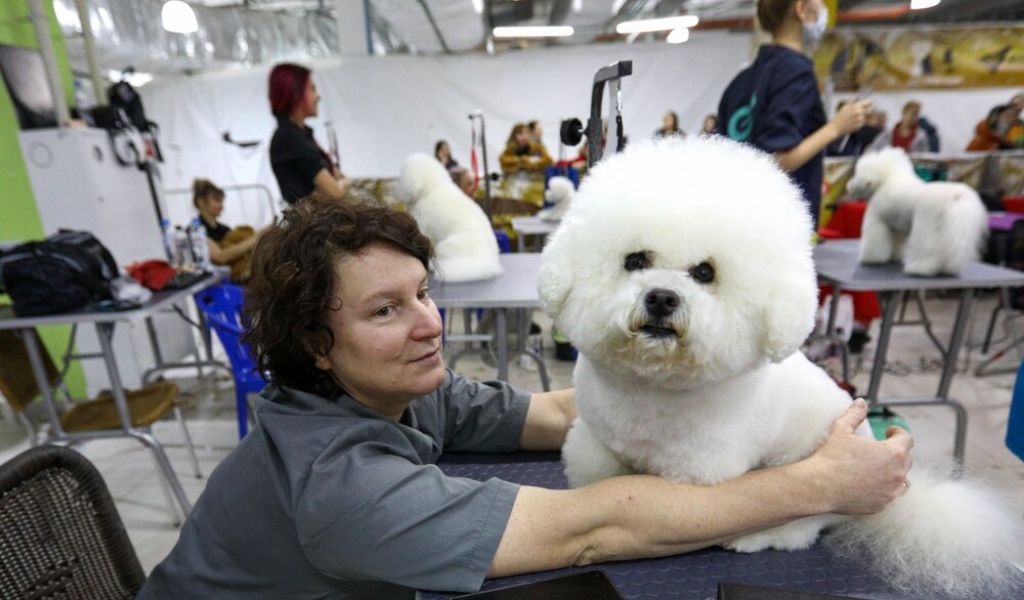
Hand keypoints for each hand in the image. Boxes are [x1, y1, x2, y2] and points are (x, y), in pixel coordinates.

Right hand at [802, 399, 912, 514]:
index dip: (898, 432)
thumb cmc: (831, 457)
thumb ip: (855, 414)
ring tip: (880, 469)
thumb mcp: (842, 429)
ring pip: (903, 481)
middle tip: (882, 449)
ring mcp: (891, 492)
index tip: (889, 431)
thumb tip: (861, 402)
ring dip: (895, 473)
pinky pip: (890, 496)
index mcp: (893, 453)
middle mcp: (897, 474)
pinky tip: (871, 485)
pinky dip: (885, 489)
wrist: (819, 486)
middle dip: (897, 452)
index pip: (907, 439)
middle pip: (906, 460)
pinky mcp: (882, 505)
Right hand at [830, 100, 871, 135]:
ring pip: (866, 116)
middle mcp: (860, 112)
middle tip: (863, 112)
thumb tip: (860, 100)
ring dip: (862, 117)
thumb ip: (854, 103)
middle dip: (868, 110)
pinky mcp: (860, 126)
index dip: (869, 103)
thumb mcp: (845, 107)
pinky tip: (852, 123)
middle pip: (871, 109)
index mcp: (856, 106)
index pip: (869, 102)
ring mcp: (860, 119)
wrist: (835, 128)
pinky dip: (859, 123)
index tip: (868, 104)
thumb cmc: (839, 117)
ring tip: (854, 119)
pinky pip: (863, 122)